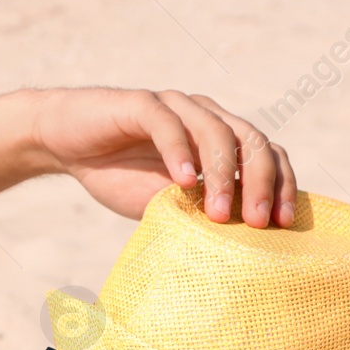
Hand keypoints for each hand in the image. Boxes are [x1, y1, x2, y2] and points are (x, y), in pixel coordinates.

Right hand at [31, 88, 295, 226]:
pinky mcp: (140, 104)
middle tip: (257, 223)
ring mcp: (175, 106)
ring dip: (222, 175)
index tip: (283, 225)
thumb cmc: (118, 174)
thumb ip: (197, 210)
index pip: (267, 154)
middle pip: (252, 141)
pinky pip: (167, 124)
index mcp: (220, 137)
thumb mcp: (165, 201)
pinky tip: (183, 182)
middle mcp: (205, 116)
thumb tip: (237, 246)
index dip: (282, 186)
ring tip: (218, 215)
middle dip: (261, 184)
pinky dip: (179, 152)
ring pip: (216, 132)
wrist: (65, 144)